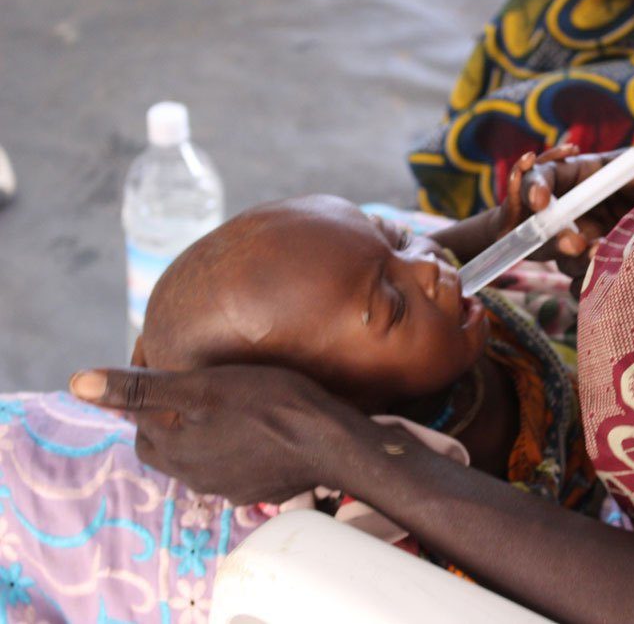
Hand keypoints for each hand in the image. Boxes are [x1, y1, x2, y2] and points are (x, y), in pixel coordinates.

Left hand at [68, 365, 364, 504]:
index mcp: (173, 452)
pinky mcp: (261, 490)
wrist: (332, 443)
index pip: (138, 424)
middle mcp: (195, 478)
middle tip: (194, 389)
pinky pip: (236, 468)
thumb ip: (138, 388)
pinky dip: (238, 449)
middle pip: (166, 446)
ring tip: (228, 406)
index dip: (148, 395)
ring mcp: (230, 489)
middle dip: (170, 420)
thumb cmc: (268, 405)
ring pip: (202, 458)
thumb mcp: (200, 386)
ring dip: (205, 435)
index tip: (172, 370)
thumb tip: (74, 382)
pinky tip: (259, 429)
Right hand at [500, 105, 633, 293]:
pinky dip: (591, 285)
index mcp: (580, 177)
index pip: (543, 179)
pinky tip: (613, 282)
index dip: (532, 187)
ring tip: (604, 258)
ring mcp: (580, 244)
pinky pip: (581, 284)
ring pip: (561, 258)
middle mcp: (574, 212)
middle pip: (541, 224)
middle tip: (576, 243)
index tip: (539, 200)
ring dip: (576, 260)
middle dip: (552, 235)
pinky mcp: (592, 273)